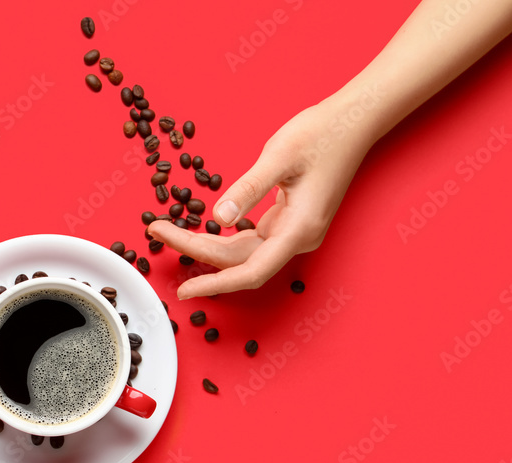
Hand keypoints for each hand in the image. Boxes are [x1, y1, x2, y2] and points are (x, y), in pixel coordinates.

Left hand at [149, 96, 372, 297]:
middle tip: (158, 233)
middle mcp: (299, 238)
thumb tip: (220, 216)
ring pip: (244, 253)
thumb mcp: (279, 156)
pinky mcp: (291, 222)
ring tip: (169, 232)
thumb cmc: (322, 134)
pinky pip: (252, 240)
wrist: (353, 122)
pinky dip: (224, 238)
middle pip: (240, 262)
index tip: (184, 290)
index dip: (215, 284)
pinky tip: (200, 231)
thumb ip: (249, 188)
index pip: (250, 272)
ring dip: (207, 245)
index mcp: (300, 230)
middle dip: (196, 250)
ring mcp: (296, 232)